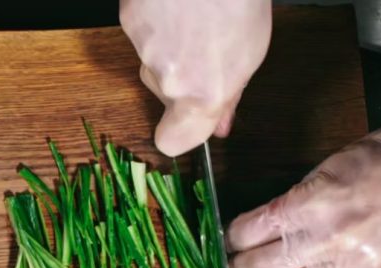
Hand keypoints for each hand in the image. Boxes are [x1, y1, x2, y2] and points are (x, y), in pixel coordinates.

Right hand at [120, 0, 271, 156]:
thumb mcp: (251, 53)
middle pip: (165, 94)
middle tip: (209, 46)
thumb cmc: (238, 0)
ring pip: (153, 61)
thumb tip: (219, 123)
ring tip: (197, 16)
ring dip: (171, 45)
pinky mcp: (129, 20)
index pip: (172, 141)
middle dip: (183, 77)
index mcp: (202, 95)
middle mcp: (169, 79)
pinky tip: (178, 3)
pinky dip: (157, 21)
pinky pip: (142, 33)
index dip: (181, 132)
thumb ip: (230, 94)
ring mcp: (145, 48)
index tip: (193, 121)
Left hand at [227, 101, 380, 267]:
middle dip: (241, 266)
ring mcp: (351, 263)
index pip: (252, 231)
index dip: (233, 235)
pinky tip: (305, 267)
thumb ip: (294, 199)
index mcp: (313, 204)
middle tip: (233, 262)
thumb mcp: (328, 167)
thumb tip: (265, 222)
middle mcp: (328, 240)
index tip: (228, 235)